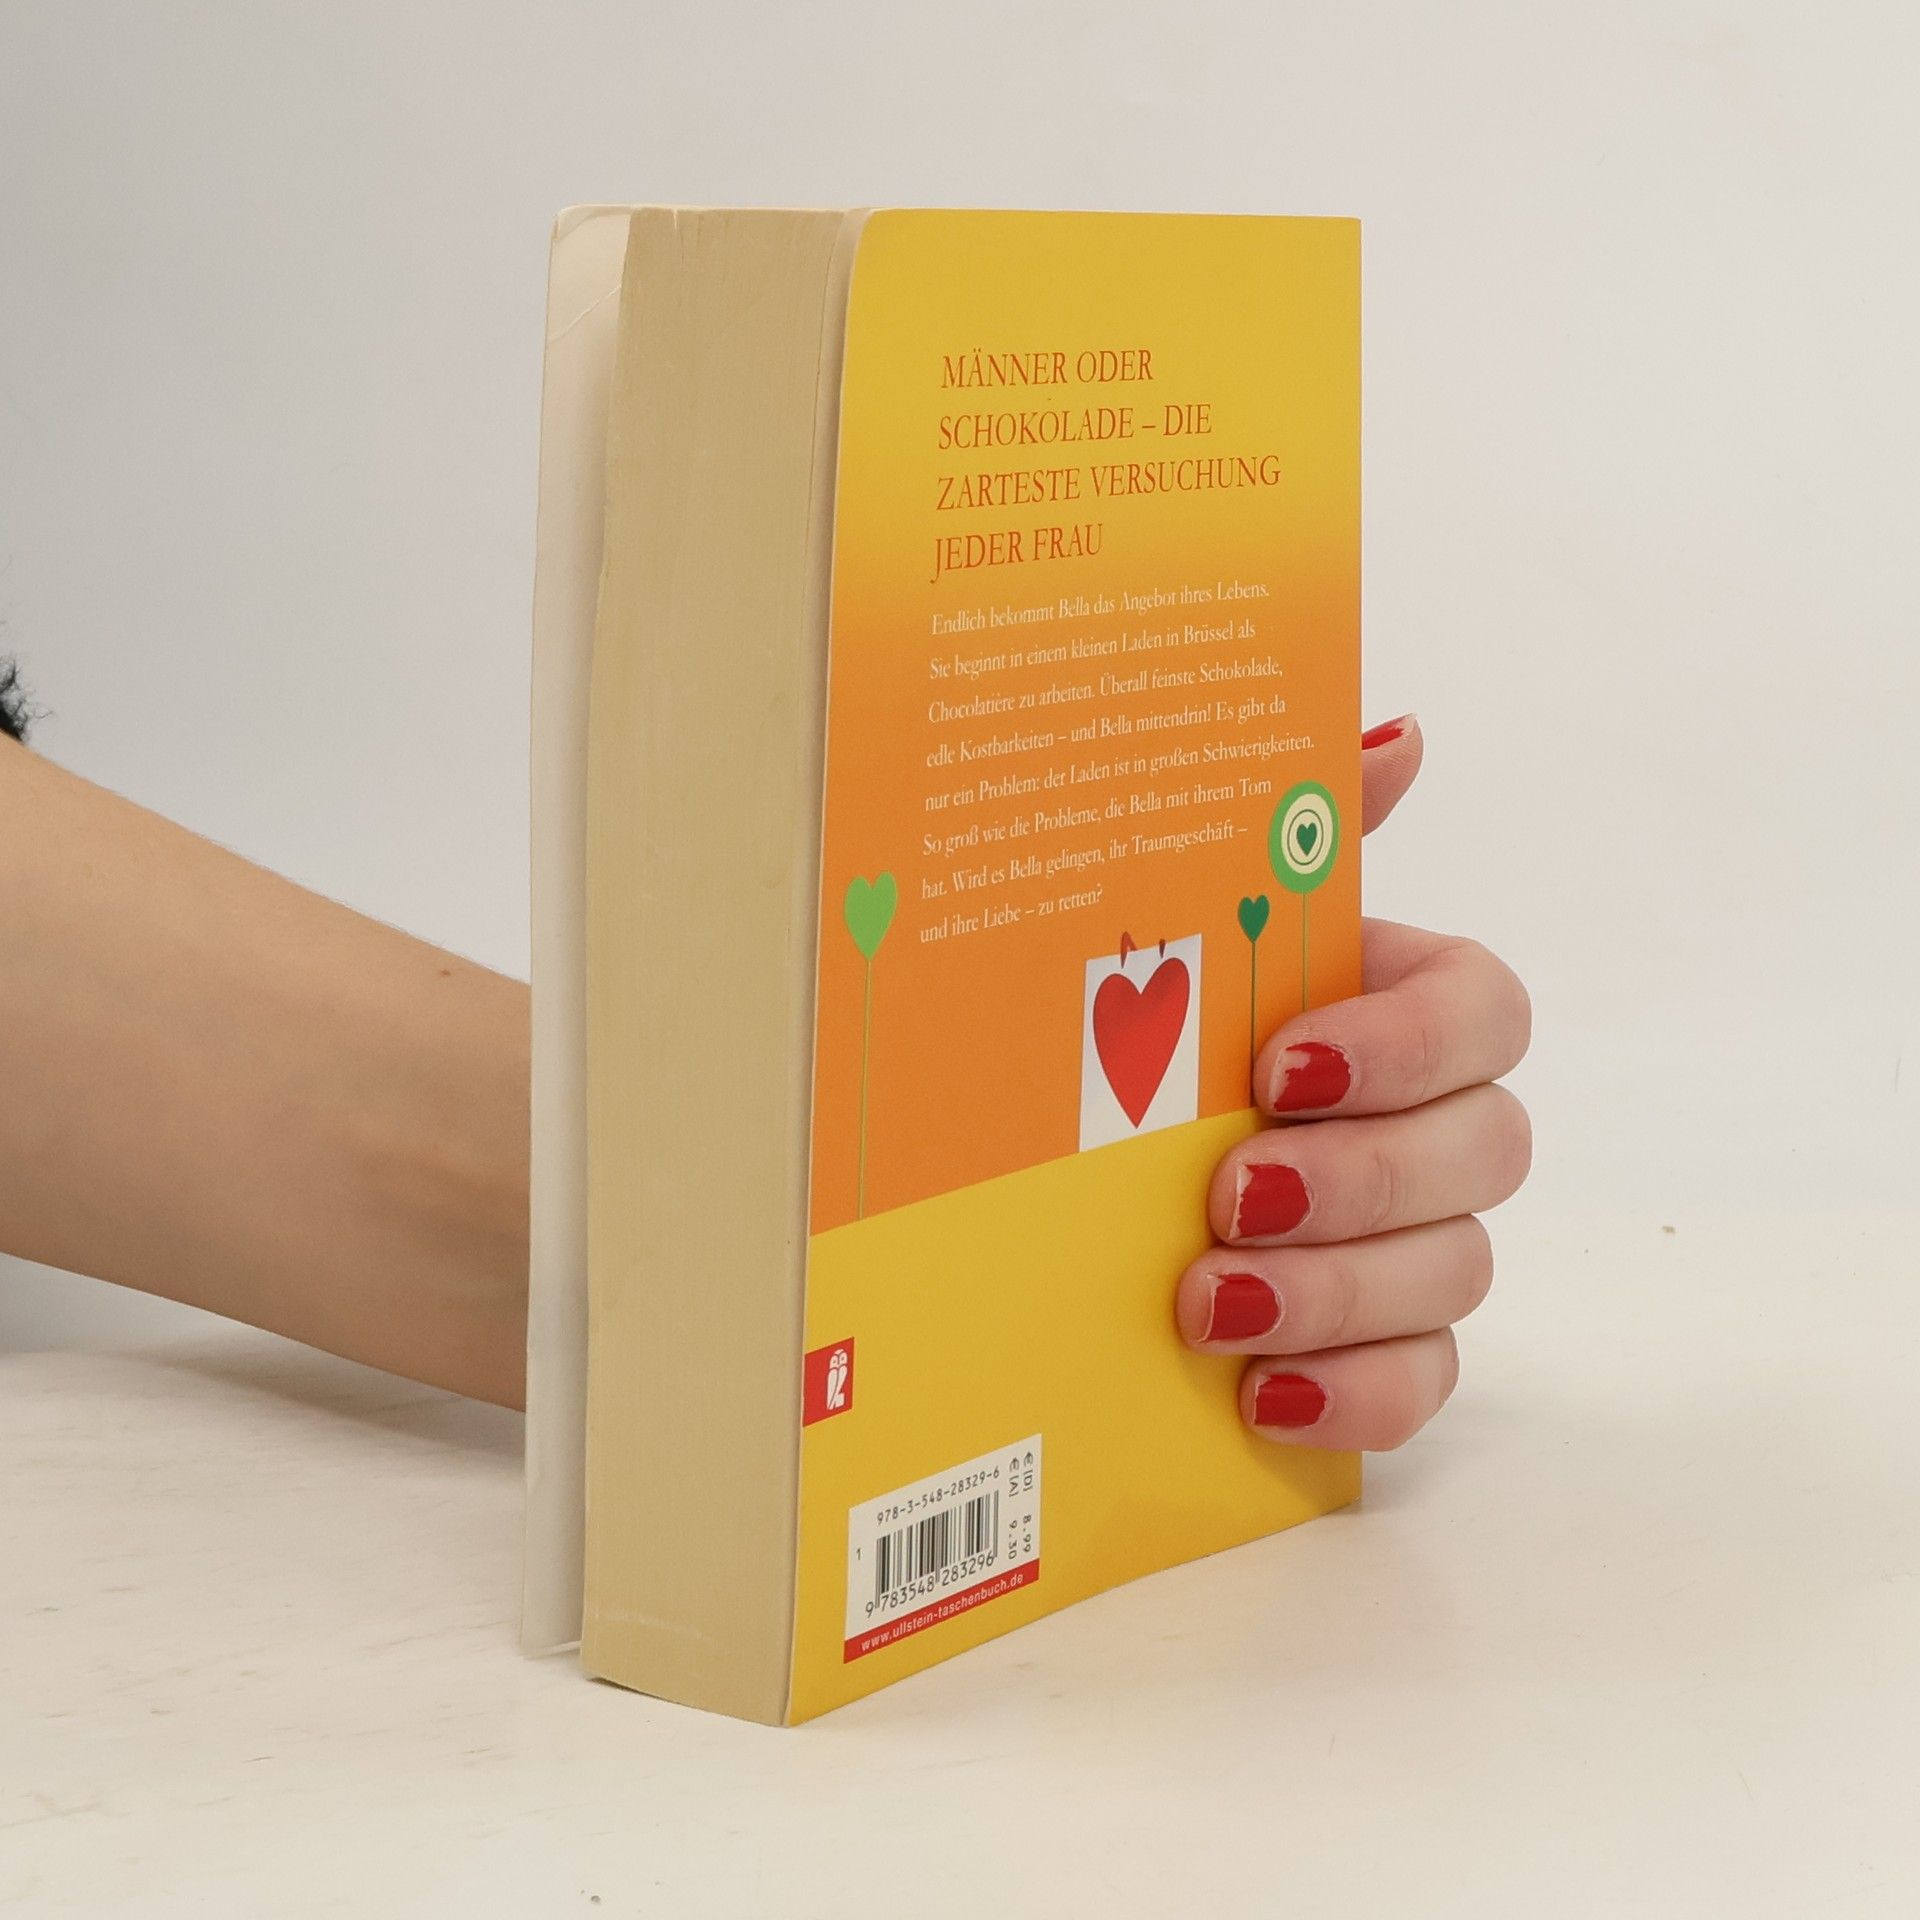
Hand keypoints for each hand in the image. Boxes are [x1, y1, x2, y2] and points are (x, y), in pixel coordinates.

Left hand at [1176, 718, 1531, 1448]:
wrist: (1062, 1151)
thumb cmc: (1142, 1018)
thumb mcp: (1192, 916)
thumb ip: (1298, 828)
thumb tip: (1400, 733)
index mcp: (1392, 1005)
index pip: (1485, 1011)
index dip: (1408, 1045)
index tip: (1283, 1067)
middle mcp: (1426, 1122)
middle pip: (1487, 1152)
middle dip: (1363, 1180)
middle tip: (1228, 1195)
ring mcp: (1410, 1240)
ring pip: (1458, 1273)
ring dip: (1340, 1291)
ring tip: (1208, 1303)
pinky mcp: (1374, 1345)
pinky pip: (1421, 1383)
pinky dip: (1356, 1395)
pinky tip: (1261, 1391)